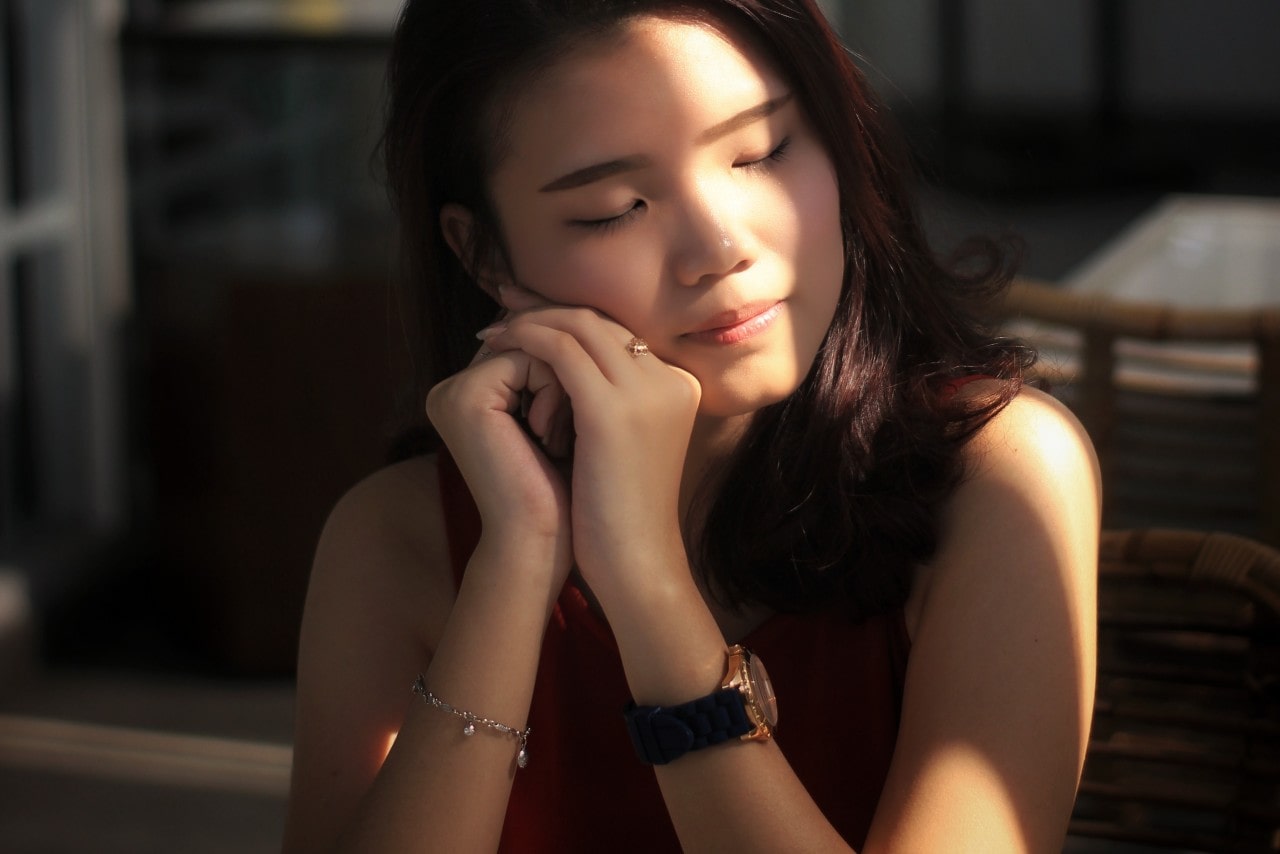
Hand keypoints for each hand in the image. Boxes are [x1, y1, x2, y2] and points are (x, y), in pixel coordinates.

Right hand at [425, 310, 571, 578]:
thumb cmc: (563, 495)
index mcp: (470, 394)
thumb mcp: (564, 423)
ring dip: (566, 387)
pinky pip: (531, 359)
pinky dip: (557, 392)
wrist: (541, 546)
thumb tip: (594, 328)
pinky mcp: (465, 398)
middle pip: (535, 342)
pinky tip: (550, 438)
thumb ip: (561, 375)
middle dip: (568, 376)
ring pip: (538, 346)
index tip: (573, 424)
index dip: (571, 368)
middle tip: (565, 435)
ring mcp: (454, 391)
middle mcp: (453, 388)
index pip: (532, 347)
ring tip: (557, 442)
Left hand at [482, 285, 702, 603]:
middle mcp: (670, 379)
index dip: (573, 317)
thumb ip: (608, 404)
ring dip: (531, 321)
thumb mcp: (622, 445)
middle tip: (505, 300)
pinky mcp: (614, 409)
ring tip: (494, 328)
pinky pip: (561, 350)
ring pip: (581, 326)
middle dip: (548, 307)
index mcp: (678, 386)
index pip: (620, 332)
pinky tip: (498, 346)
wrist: (636, 563)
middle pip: (602, 320)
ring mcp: (646, 391)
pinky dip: (526, 340)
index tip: (530, 312)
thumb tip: (562, 371)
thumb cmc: (620, 516)